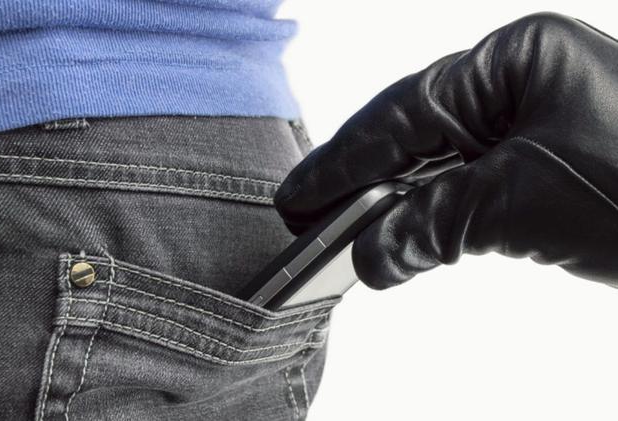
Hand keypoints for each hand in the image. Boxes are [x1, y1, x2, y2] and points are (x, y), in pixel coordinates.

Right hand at [274, 12, 617, 288]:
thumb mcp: (523, 206)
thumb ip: (434, 227)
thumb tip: (368, 258)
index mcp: (513, 61)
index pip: (403, 113)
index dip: (342, 159)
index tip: (299, 194)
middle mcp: (516, 80)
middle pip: (413, 133)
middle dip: (361, 179)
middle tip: (308, 214)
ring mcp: (528, 118)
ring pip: (437, 162)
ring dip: (395, 202)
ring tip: (344, 229)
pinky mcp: (538, 160)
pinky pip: (466, 184)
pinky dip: (433, 213)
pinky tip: (402, 231)